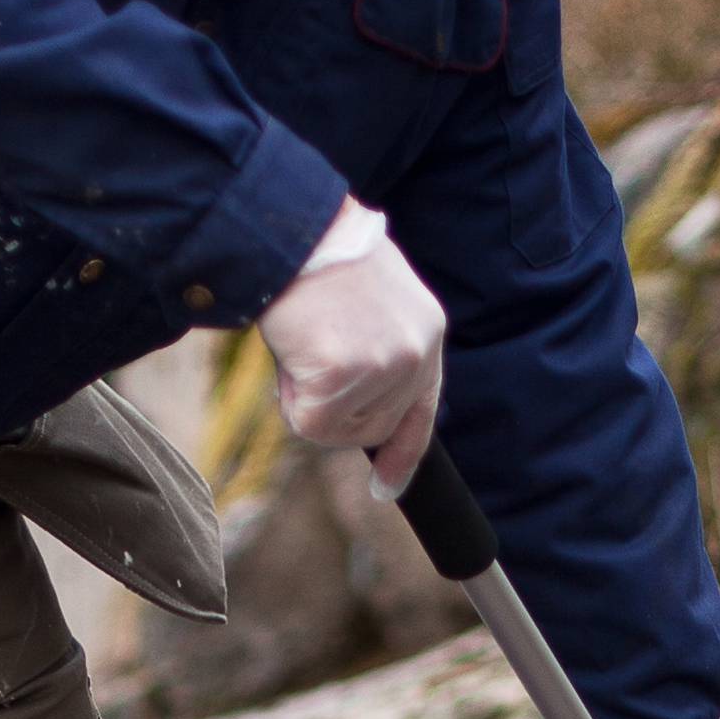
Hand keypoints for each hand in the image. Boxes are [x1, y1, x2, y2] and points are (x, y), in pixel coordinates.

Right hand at [257, 200, 445, 492]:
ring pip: (337, 429)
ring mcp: (384, 368)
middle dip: (336, 411)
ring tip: (302, 342)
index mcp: (428, 332)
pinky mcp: (345, 376)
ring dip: (309, 400)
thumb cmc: (320, 259)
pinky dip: (291, 397)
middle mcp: (416, 354)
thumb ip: (378, 347)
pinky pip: (310, 422)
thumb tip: (352, 400)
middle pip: (372, 429)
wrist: (295, 230)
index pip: (423, 412)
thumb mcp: (373, 300)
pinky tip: (292, 350)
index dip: (403, 454)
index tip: (388, 488)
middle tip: (309, 359)